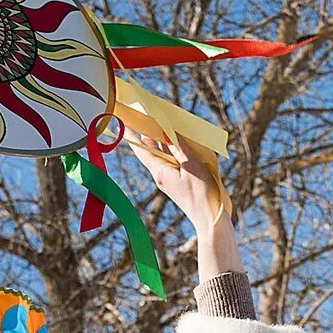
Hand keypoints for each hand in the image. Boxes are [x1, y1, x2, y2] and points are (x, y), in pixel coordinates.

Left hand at [124, 130, 240, 276]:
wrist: (209, 218)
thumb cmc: (201, 194)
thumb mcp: (191, 165)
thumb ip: (178, 147)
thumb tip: (165, 132)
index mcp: (160, 171)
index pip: (141, 149)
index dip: (131, 134)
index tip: (123, 120)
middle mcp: (161, 174)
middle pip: (150, 149)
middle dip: (147, 132)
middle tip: (144, 114)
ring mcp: (169, 179)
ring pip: (162, 154)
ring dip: (161, 139)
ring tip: (160, 122)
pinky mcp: (178, 181)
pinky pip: (171, 161)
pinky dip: (172, 149)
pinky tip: (177, 140)